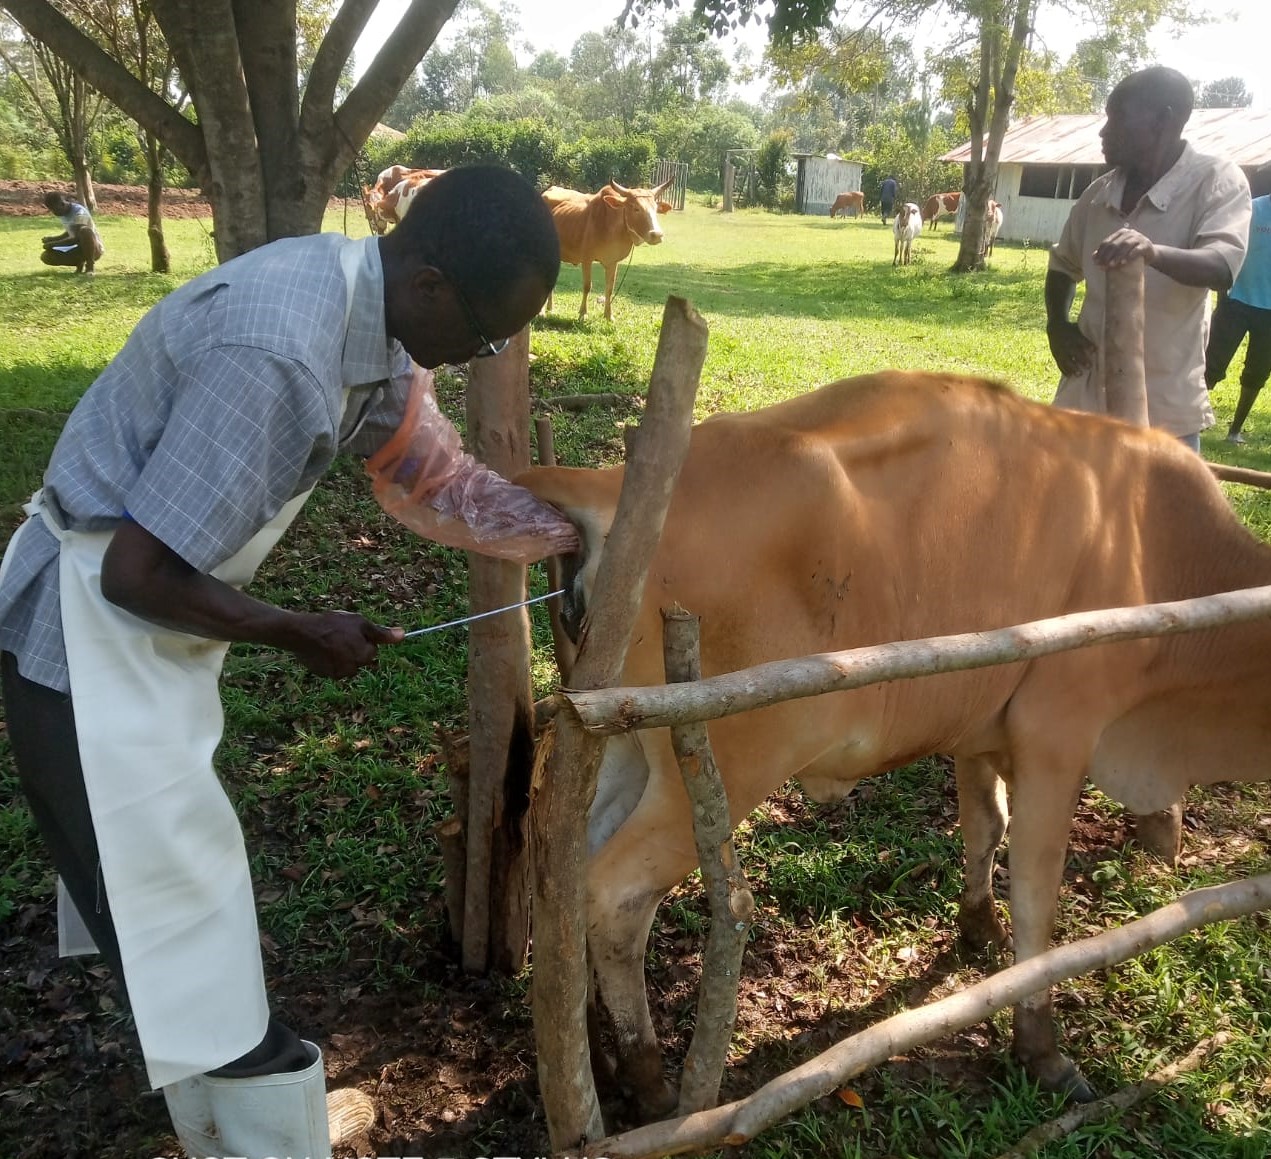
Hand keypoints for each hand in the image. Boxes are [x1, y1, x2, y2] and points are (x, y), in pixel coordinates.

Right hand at [286, 611, 403, 677]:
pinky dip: (329, 660)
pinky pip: (332, 668)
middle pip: (360, 659)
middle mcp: (354, 669)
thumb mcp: (360, 623)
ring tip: (328, 641)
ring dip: (341, 655)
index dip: (363, 639)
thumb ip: (382, 633)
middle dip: (353, 648)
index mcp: (365, 655)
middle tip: (339, 635)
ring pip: (346, 664)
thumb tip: (404, 636)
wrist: (301, 632)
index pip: (372, 650)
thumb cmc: (332, 624)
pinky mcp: (324, 675)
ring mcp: (338, 674)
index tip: (350, 632)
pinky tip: (320, 649)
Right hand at [1047, 319, 1095, 376]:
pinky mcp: (1056, 356)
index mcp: (1074, 335)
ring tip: (1079, 374)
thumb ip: (1087, 334)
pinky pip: (1060, 364)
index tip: (1095, 350)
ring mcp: (1060, 350)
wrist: (1055, 328)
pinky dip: (1064, 370)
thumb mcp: (1078, 328)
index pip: (1081, 340)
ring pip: (1066, 360)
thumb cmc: (1071, 329)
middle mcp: (1067, 343)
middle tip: (1089, 366)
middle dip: (1082, 359)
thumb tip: (1102, 336)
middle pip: (1074, 352)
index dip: (1088, 345)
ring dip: (1072, 368)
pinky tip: (1069, 376)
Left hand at [1093, 227, 1156, 269]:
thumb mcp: (1118, 252)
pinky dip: (1129, 256)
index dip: (1100, 253)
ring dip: (1117, 256)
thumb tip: (1093, 256)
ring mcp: (1139, 238)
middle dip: (1107, 255)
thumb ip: (1107, 253)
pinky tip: (1123, 262)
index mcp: (1121, 233)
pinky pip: (1137, 250)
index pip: (1107, 242)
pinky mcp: (1146, 245)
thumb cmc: (1131, 253)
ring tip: (1112, 265)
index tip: (1096, 263)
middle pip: (1115, 244)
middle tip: (1103, 265)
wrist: (1150, 254)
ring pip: (1125, 245)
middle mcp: (1130, 233)